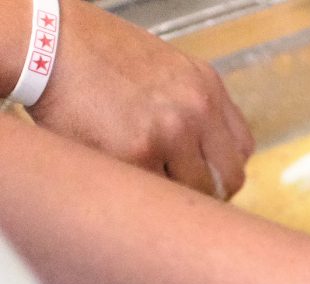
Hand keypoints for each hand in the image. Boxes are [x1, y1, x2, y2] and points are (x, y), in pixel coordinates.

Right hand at [23, 0, 253, 196]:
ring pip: (193, 193)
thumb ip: (196, 107)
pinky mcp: (135, 155)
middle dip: (206, 192)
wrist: (50, 44)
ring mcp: (168, 134)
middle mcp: (195, 110)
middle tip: (178, 192)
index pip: (242, 151)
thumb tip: (211, 155)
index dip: (223, 170)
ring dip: (172, 195)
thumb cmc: (100, 56)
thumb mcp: (169, 69)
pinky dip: (142, 194)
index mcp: (207, 89)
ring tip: (146, 184)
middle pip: (227, 180)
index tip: (206, 178)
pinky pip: (156, 195)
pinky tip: (125, 179)